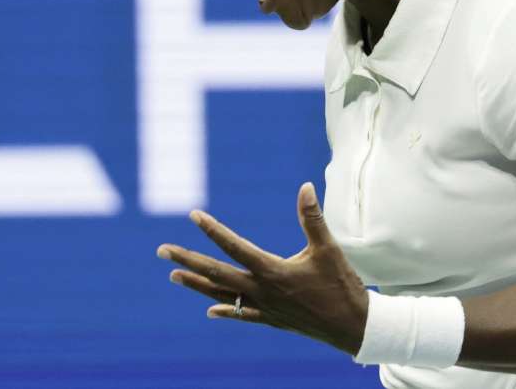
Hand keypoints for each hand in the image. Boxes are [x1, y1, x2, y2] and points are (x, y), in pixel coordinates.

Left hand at [156, 182, 369, 355]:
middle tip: (162, 251)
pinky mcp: (272, 319)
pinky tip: (209, 310)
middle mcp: (262, 291)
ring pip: (221, 295)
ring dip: (196, 285)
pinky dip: (224, 311)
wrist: (354, 327)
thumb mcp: (328, 248)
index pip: (234, 247)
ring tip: (174, 276)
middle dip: (187, 260)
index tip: (193, 215)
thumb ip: (312, 217)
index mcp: (272, 271)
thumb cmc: (342, 286)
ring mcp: (264, 308)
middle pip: (216, 274)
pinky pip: (241, 315)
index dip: (212, 230)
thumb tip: (305, 187)